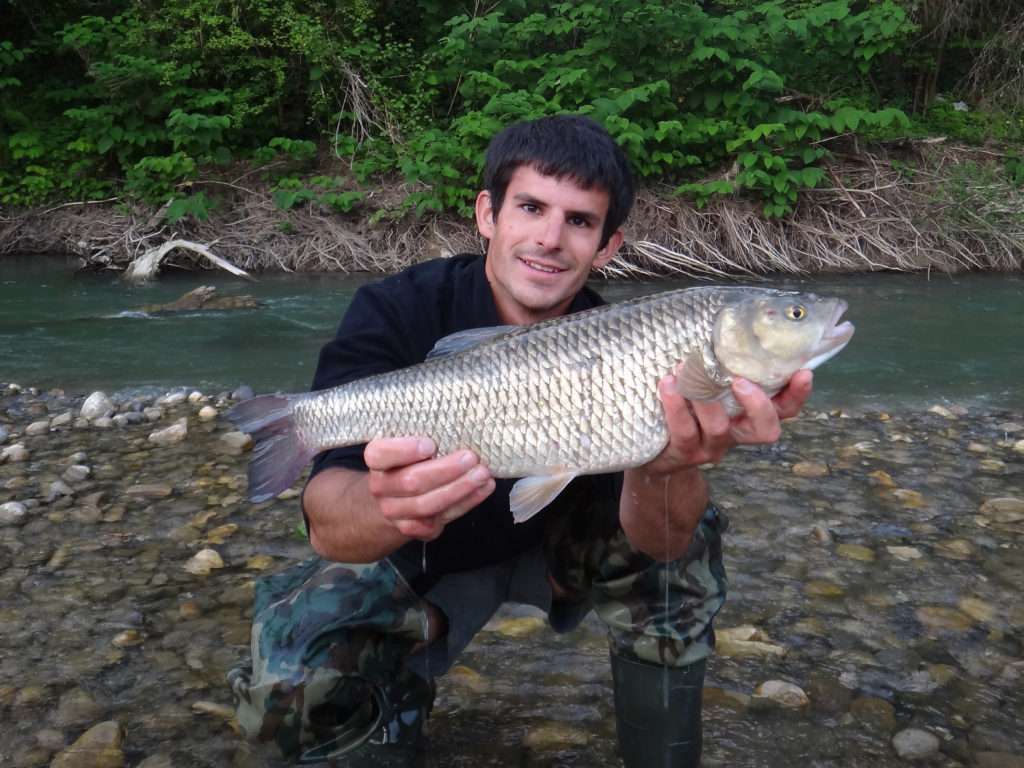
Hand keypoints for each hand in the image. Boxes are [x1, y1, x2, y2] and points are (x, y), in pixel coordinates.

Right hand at [364, 437, 494, 540]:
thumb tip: (461, 424)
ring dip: (459, 488)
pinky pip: (441, 518)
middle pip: (412, 481)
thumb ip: (426, 436)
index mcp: (377, 460)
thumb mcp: (410, 442)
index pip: (380, 454)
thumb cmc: (411, 460)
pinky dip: (466, 503)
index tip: (430, 445)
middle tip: (471, 458)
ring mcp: (394, 511)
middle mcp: (380, 487)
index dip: (404, 450)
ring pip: (428, 504)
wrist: (395, 497)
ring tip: (482, 474)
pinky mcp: (413, 528)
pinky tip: (482, 489)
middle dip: (446, 470)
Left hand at [641, 368, 813, 475]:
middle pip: (766, 430)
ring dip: (704, 397)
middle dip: (758, 405)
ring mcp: (711, 447)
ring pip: (719, 428)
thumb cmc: (688, 405)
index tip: (803, 372)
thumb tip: (734, 322)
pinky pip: (684, 431)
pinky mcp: (684, 453)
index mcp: (749, 416)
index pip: (785, 409)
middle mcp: (736, 434)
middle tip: (740, 380)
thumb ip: (725, 365)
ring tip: (685, 367)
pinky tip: (668, 383)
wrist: (655, 451)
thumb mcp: (710, 385)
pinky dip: (675, 405)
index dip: (797, 394)